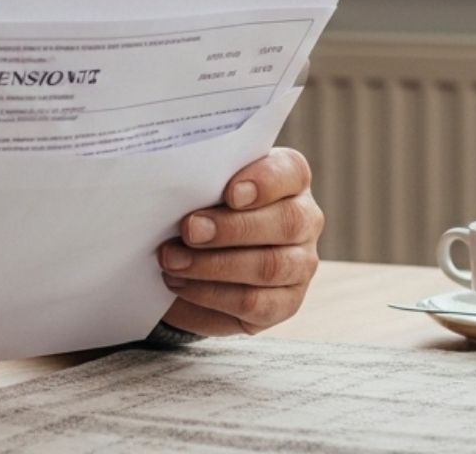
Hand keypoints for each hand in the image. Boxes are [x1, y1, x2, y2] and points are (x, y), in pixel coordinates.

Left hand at [157, 147, 323, 335]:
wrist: (192, 257)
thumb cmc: (200, 206)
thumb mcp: (200, 187)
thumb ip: (200, 180)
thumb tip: (173, 182)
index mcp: (288, 180)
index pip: (291, 172)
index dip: (265, 182)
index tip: (230, 193)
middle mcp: (304, 220)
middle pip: (287, 223)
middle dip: (232, 228)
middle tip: (188, 229)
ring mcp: (299, 264)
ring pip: (270, 266)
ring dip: (213, 265)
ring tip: (171, 260)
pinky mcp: (285, 303)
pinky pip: (255, 303)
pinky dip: (211, 293)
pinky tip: (180, 283)